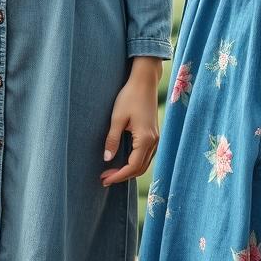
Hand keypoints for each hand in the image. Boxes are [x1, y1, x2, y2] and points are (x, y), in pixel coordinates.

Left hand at [101, 58, 161, 185]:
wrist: (144, 81)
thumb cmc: (130, 96)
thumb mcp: (117, 118)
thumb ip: (112, 139)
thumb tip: (107, 158)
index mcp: (145, 139)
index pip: (132, 166)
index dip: (118, 176)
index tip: (104, 179)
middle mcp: (154, 141)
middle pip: (140, 168)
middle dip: (122, 176)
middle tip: (105, 178)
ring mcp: (156, 138)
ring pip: (144, 163)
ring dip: (129, 170)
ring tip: (111, 172)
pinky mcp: (154, 134)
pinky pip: (146, 155)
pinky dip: (135, 162)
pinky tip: (123, 161)